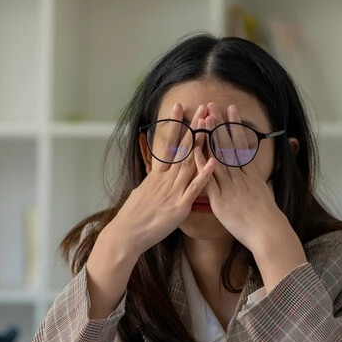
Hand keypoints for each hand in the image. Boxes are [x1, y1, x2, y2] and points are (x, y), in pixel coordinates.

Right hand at [105, 101, 216, 257]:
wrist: (127, 234)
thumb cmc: (134, 216)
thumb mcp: (142, 192)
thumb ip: (153, 181)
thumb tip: (155, 174)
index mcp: (157, 175)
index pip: (167, 143)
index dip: (173, 124)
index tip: (178, 107)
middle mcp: (165, 179)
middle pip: (182, 148)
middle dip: (193, 127)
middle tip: (202, 107)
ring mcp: (173, 191)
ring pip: (190, 162)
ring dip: (201, 143)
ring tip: (210, 125)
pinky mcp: (180, 206)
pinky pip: (195, 188)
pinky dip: (204, 174)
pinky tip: (213, 161)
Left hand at [197, 103, 305, 286]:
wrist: (268, 233)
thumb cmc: (267, 217)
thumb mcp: (266, 193)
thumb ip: (258, 181)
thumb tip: (259, 174)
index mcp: (251, 173)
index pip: (241, 144)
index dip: (234, 126)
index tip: (230, 110)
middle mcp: (240, 176)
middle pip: (228, 145)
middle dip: (220, 124)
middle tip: (212, 105)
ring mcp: (230, 187)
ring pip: (218, 157)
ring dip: (210, 137)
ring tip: (203, 119)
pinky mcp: (220, 200)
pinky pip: (209, 179)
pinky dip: (201, 164)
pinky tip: (194, 150)